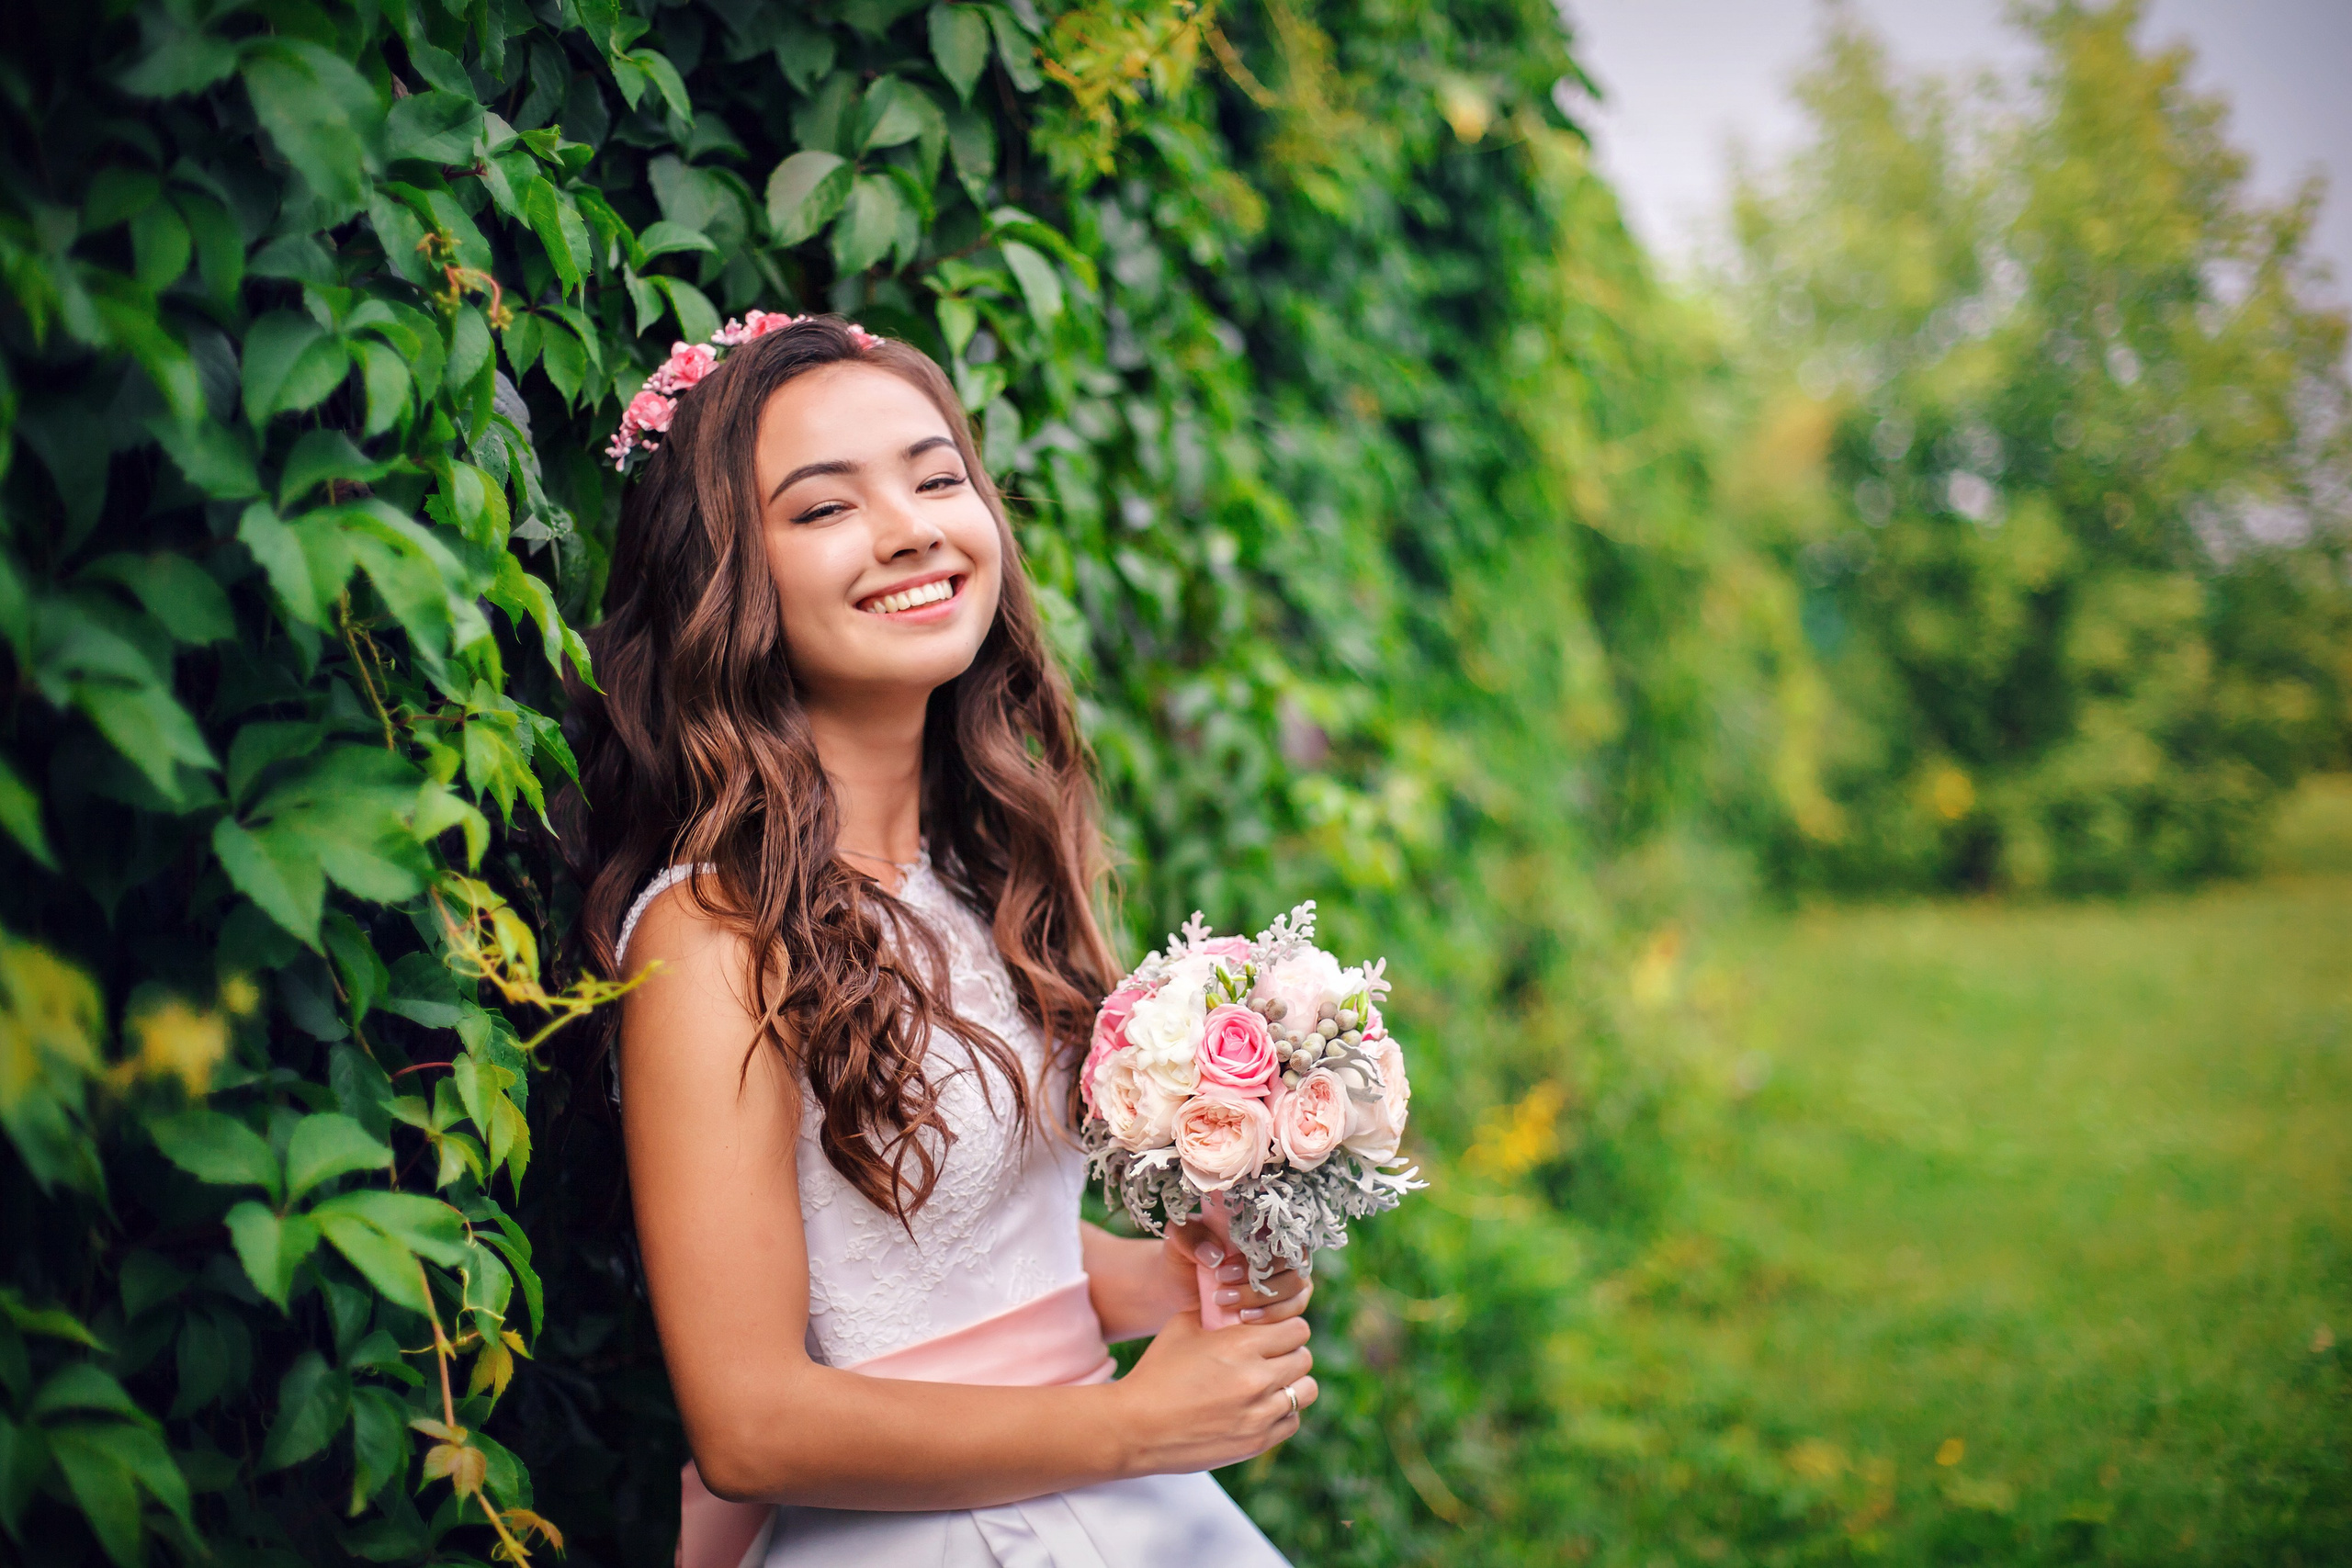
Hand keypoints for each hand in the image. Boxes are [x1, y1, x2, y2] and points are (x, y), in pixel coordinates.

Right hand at [1112, 1309, 1318, 1474]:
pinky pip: (1292, 1421)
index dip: (1286, 1328)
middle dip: (1290, 1353)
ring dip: (1292, 1383)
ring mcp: (1260, 1414)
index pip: (1297, 1329)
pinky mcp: (1256, 1442)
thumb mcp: (1182, 1327)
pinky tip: (1261, 1406)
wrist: (1136, 1426)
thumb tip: (1235, 1304)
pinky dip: (1283, 1412)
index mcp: (1241, 1345)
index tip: (1273, 1333)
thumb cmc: (1156, 1373)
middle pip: (1304, 1358)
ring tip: (1271, 1382)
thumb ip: (1216, 1313)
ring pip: (1306, 1391)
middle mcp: (1257, 1379)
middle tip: (1271, 1356)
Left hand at [1160, 1221, 1314, 1324]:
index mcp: (1261, 1224)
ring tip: (1227, 1304)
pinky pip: (1296, 1308)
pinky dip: (1274, 1315)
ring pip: (1297, 1286)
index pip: (1281, 1231)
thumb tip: (1215, 1254)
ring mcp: (1288, 1275)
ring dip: (1264, 1299)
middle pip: (1291, 1262)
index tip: (1223, 1268)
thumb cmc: (1184, 1257)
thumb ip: (1190, 1237)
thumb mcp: (1179, 1240)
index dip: (1257, 1252)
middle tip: (1221, 1290)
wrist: (1179, 1289)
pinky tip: (1245, 1318)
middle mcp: (1282, 1248)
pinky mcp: (1288, 1302)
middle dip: (1257, 1280)